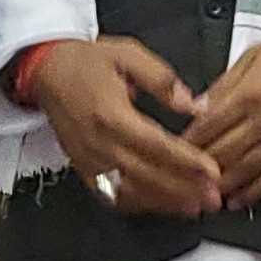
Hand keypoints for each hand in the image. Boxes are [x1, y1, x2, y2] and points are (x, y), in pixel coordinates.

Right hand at [36, 37, 222, 216]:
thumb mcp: (128, 54)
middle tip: (212, 197)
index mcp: (110, 114)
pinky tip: (161, 205)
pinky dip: (139, 205)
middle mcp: (98, 142)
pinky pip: (113, 196)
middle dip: (183, 189)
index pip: (155, 144)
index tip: (212, 170)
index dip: (186, 161)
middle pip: (146, 175)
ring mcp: (89, 160)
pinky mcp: (84, 170)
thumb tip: (191, 103)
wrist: (47, 72)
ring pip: (131, 192)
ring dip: (165, 202)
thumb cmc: (86, 63)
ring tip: (194, 206)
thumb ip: (162, 79)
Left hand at [186, 37, 260, 208]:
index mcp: (246, 96)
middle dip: (196, 169)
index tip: (173, 150)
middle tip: (182, 178)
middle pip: (219, 155)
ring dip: (219, 187)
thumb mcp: (252, 56)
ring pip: (242, 172)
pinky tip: (237, 200)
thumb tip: (198, 106)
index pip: (205, 128)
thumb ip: (224, 84)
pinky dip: (252, 193)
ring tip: (203, 195)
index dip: (185, 143)